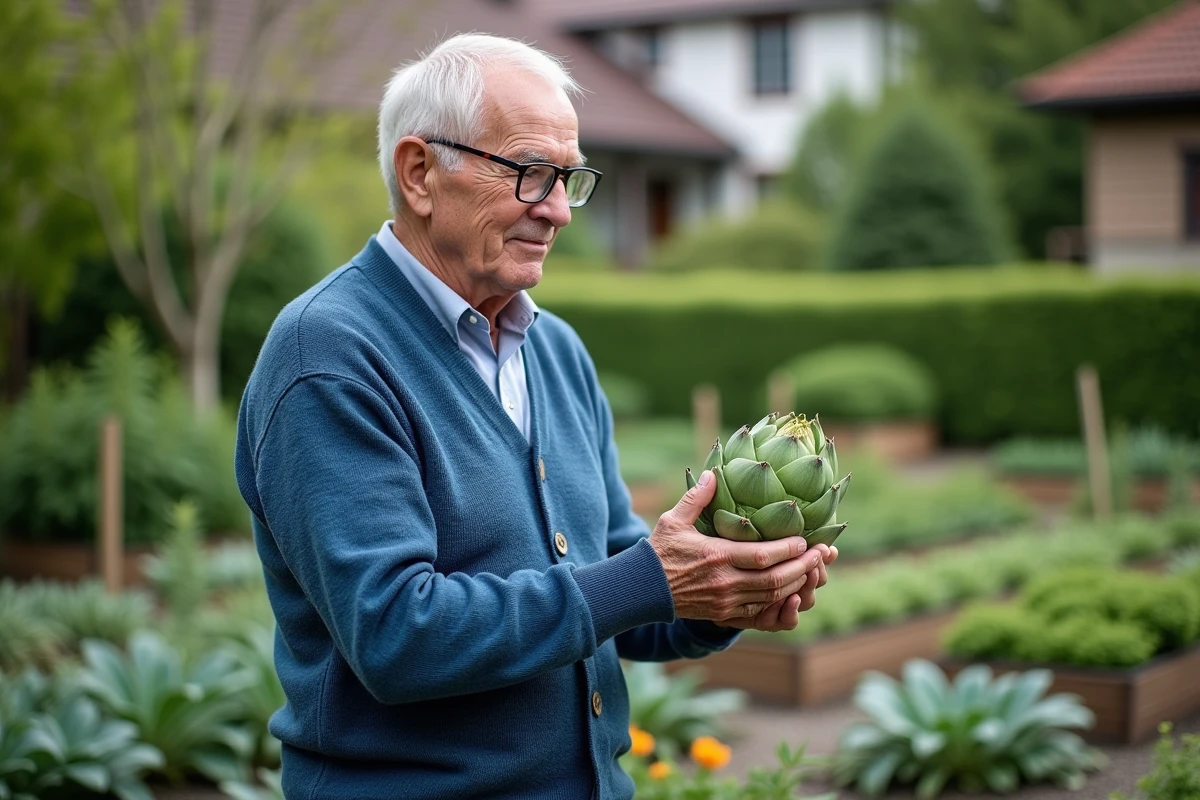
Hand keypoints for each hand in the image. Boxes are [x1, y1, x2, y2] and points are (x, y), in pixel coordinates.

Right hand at [648, 470, 827, 624]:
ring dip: (795, 585)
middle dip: (802, 568)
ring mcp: (726, 601)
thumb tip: (714, 472)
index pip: (763, 555)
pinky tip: (790, 590)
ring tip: (811, 571)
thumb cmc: (659, 551)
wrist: (642, 589)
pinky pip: (759, 611)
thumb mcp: (674, 519)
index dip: (789, 549)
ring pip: (771, 597)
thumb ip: (697, 497)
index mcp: (717, 556)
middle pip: (775, 579)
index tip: (806, 539)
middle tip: (821, 555)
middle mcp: (725, 581)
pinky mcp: (723, 613)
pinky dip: (778, 602)